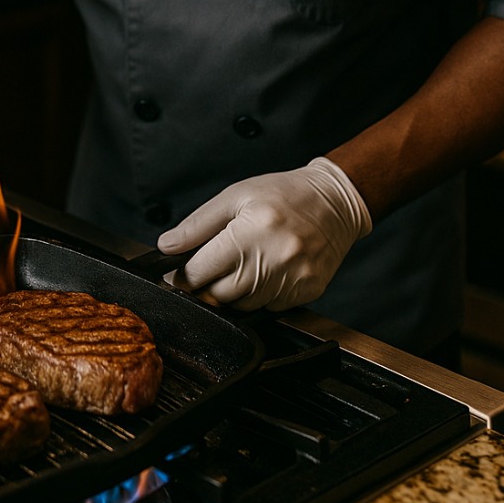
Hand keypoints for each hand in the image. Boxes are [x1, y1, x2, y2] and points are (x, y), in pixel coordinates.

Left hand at [156, 158, 371, 310]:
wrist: (336, 202)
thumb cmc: (284, 194)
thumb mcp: (235, 196)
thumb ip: (197, 224)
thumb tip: (167, 246)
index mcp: (250, 232)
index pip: (201, 271)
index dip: (185, 274)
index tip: (181, 272)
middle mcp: (273, 259)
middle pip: (218, 295)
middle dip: (206, 285)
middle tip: (210, 268)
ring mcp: (292, 280)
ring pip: (242, 306)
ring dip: (232, 292)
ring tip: (240, 265)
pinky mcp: (306, 292)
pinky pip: (268, 307)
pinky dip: (258, 295)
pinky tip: (263, 272)